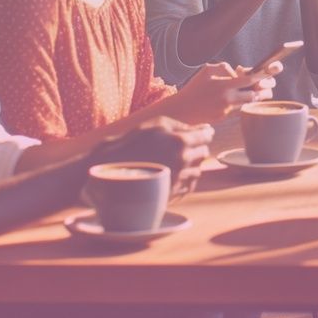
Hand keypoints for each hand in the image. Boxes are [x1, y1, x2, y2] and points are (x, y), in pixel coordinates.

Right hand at [92, 116, 213, 196]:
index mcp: (180, 141)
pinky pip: (189, 187)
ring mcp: (177, 178)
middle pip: (204, 154)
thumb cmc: (133, 142)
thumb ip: (183, 125)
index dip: (204, 135)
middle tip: (187, 147)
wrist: (111, 168)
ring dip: (193, 165)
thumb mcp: (157, 125)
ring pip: (198, 171)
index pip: (206, 137)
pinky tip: (176, 175)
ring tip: (179, 162)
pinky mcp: (171, 192)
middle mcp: (182, 160)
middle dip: (198, 149)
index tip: (202, 134)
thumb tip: (205, 128)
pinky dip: (187, 181)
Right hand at [167, 62, 275, 124]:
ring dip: (255, 97)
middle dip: (262, 89)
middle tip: (269, 84)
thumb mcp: (206, 71)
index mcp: (225, 85)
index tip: (272, 72)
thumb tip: (238, 71)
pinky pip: (238, 110)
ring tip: (260, 91)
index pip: (250, 80)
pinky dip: (243, 104)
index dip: (263, 76)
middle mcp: (227, 99)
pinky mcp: (224, 119)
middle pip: (254, 94)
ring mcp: (226, 111)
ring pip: (248, 103)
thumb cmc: (194, 88)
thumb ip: (224, 67)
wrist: (181, 110)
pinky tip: (245, 99)